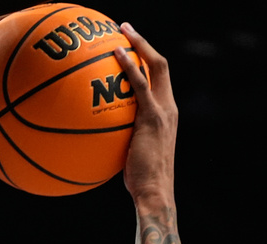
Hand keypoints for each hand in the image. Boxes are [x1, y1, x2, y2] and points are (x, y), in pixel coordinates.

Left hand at [115, 24, 177, 203]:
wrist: (154, 192)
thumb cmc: (140, 181)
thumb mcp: (131, 155)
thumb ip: (121, 138)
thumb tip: (97, 136)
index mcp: (167, 114)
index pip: (160, 79)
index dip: (147, 60)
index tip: (130, 48)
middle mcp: (169, 107)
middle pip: (161, 65)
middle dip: (144, 43)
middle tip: (124, 28)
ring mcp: (163, 110)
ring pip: (156, 66)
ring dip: (139, 44)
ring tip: (120, 30)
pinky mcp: (152, 117)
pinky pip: (140, 84)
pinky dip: (130, 66)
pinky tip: (115, 54)